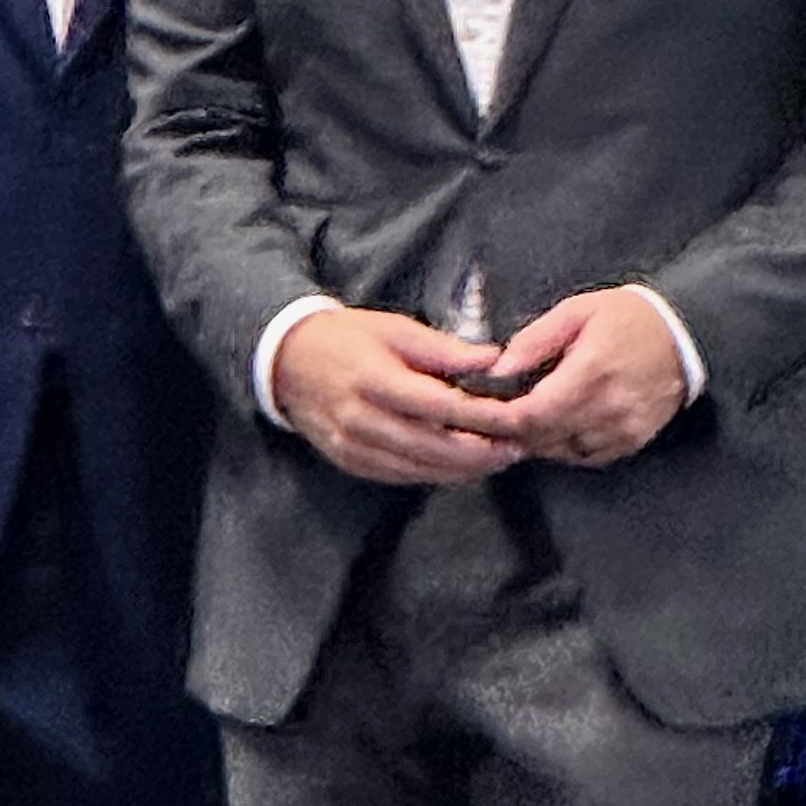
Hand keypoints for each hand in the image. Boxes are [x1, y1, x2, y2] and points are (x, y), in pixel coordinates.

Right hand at [270, 308, 526, 486]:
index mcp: (375, 380)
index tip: (516, 419)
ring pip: (420, 468)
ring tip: (499, 460)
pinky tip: (462, 468)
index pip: (441, 407)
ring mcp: (354, 447)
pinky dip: (436, 474)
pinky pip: (402, 476)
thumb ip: (445, 349)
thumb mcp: (396, 329)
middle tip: (518, 448)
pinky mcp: (351, 462)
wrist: (288, 361)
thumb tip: (495, 359)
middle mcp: (363, 420)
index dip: (482, 418)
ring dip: (464, 469)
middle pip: (434, 447)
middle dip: (481, 453)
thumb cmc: (348, 338)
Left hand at [489, 289, 691, 467]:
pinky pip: (584, 456)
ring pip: (560, 451)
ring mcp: (622, 430)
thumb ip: (534, 341)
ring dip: (536, 439)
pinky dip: (563, 445)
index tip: (476, 413)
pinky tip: (557, 424)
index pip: (531, 414)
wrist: (683, 336)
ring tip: (524, 416)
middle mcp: (607, 408)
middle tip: (491, 415)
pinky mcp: (631, 441)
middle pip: (541, 437)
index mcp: (590, 372)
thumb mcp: (576, 312)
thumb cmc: (627, 319)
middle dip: (510, 431)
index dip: (498, 419)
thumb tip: (498, 370)